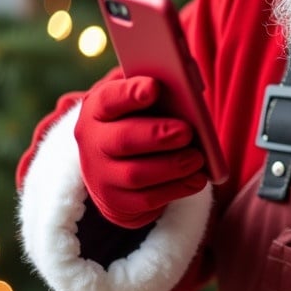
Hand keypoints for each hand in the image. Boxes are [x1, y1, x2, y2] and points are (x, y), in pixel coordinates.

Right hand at [74, 75, 207, 228]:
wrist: (115, 168)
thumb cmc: (139, 123)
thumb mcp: (141, 105)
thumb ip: (157, 94)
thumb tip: (186, 92)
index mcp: (97, 110)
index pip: (110, 99)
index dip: (131, 93)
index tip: (154, 88)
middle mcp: (93, 142)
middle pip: (122, 139)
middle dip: (156, 135)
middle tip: (186, 132)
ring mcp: (101, 176)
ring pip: (135, 174)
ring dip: (172, 166)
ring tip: (197, 158)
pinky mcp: (117, 203)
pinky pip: (147, 200)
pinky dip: (176, 189)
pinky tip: (197, 179)